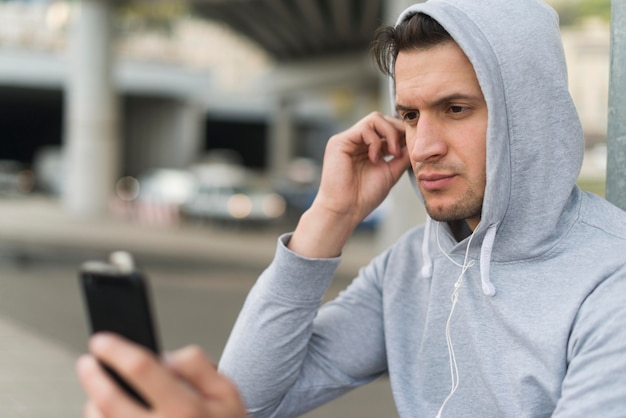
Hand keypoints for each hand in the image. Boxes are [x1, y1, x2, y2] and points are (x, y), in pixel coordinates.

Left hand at [76, 333, 246, 417]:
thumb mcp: (226, 392)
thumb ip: (196, 366)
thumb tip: (164, 357)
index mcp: (185, 410)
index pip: (141, 369)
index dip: (116, 350)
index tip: (102, 341)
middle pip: (109, 399)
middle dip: (92, 375)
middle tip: (87, 362)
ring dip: (94, 403)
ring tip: (101, 392)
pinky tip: (110, 413)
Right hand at [289, 112, 408, 257]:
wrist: (346, 210)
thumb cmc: (364, 196)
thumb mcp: (390, 172)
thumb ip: (401, 156)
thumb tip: (415, 142)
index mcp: (367, 148)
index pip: (387, 128)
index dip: (402, 133)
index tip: (412, 147)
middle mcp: (356, 141)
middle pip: (382, 119)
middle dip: (398, 131)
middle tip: (402, 151)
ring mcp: (347, 140)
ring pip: (375, 118)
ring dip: (389, 134)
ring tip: (392, 153)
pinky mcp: (339, 141)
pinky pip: (364, 128)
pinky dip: (376, 141)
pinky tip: (375, 158)